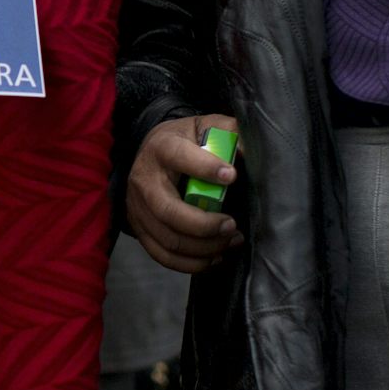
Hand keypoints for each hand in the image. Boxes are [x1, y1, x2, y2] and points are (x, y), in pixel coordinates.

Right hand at [126, 114, 244, 272]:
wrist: (150, 155)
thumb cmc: (185, 142)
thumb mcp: (205, 127)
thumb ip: (229, 132)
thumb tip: (251, 147)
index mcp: (162, 147)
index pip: (179, 157)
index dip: (204, 167)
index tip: (232, 176)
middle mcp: (144, 178)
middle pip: (169, 211)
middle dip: (205, 225)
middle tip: (232, 225)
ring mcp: (138, 207)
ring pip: (169, 239)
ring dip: (204, 247)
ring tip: (230, 239)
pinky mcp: (140, 228)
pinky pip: (163, 255)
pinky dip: (192, 263)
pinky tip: (215, 255)